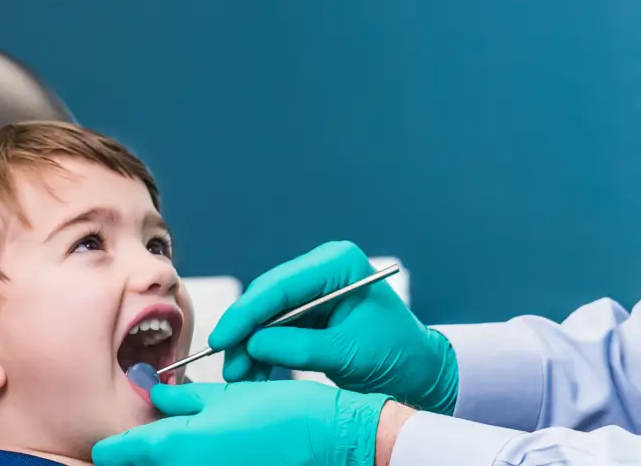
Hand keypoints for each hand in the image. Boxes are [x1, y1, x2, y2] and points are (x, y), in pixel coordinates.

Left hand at [90, 381, 388, 465]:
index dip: (112, 445)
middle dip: (142, 453)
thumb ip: (182, 399)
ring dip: (171, 457)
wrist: (331, 441)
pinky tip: (214, 449)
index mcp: (176, 445)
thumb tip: (154, 395)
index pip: (118, 452)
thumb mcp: (228, 394)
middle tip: (152, 437)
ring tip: (191, 438)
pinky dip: (195, 462)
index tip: (109, 441)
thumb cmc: (286, 415)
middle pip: (145, 465)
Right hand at [209, 241, 458, 413]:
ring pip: (266, 317)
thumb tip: (253, 345)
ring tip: (237, 377)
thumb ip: (299, 347)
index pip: (281, 285)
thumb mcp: (347, 352)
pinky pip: (275, 330)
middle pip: (268, 298)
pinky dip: (262, 354)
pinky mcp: (309, 314)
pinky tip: (251, 375)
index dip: (247, 313)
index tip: (222, 338)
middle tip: (226, 365)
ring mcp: (314, 291)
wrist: (417, 370)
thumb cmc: (395, 354)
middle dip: (244, 334)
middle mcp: (323, 270)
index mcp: (339, 264)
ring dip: (249, 348)